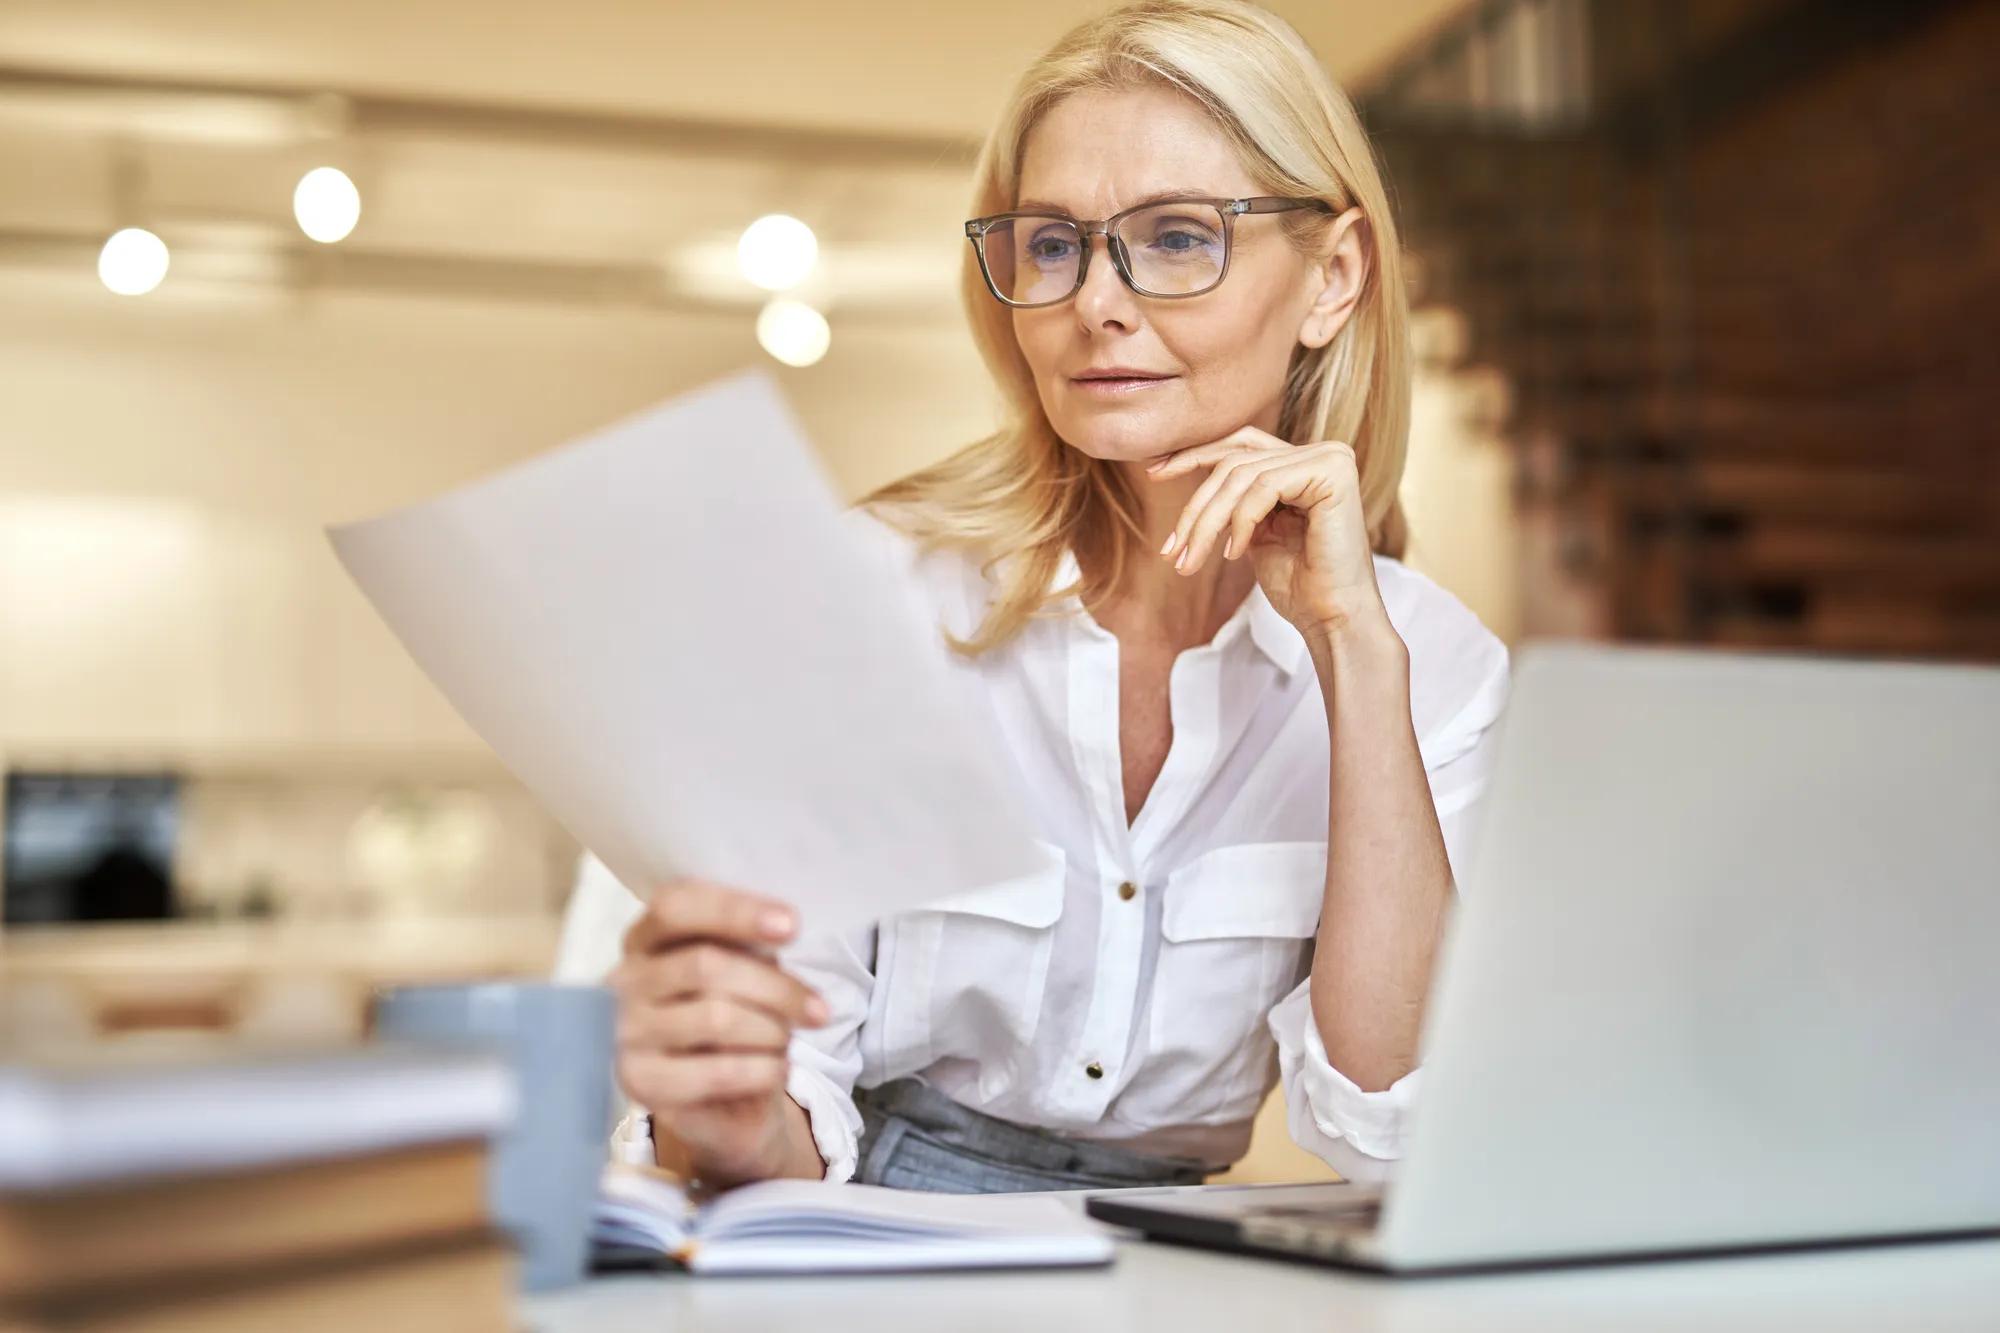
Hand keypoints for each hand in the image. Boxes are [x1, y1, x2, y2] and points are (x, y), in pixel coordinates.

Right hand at [609, 878, 827, 1185]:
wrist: (718, 1101)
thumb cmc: (732, 1015)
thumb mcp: (740, 970)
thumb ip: (748, 946)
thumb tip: (780, 931)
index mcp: (646, 938)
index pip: (675, 907)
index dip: (734, 910)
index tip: (792, 926)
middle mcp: (624, 980)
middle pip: (705, 965)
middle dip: (776, 988)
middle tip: (819, 1010)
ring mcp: (625, 1033)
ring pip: (715, 1018)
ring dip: (771, 1031)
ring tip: (786, 1040)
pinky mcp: (639, 1083)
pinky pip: (717, 1071)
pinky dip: (763, 1068)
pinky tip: (778, 1068)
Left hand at [1148, 427, 1385, 632]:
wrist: (1331, 618)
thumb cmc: (1298, 584)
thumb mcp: (1254, 531)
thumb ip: (1235, 499)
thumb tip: (1186, 468)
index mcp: (1304, 462)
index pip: (1239, 445)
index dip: (1193, 455)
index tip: (1154, 473)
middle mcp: (1322, 452)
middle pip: (1234, 462)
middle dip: (1196, 507)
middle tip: (1172, 549)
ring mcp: (1329, 458)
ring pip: (1242, 476)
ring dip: (1208, 522)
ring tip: (1190, 561)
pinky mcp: (1332, 473)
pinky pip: (1263, 487)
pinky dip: (1239, 522)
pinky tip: (1233, 554)